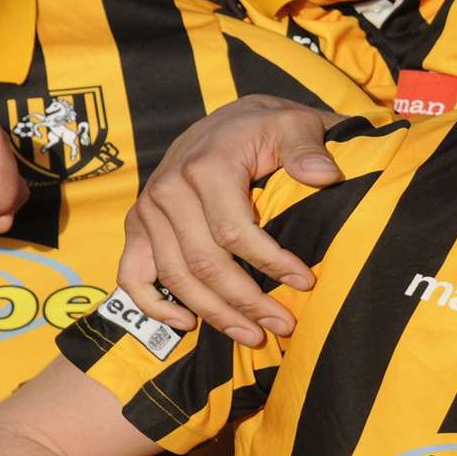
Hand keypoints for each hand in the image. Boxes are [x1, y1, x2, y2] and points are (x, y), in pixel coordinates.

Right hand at [120, 96, 344, 346]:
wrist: (228, 121)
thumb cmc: (267, 128)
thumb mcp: (294, 125)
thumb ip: (307, 149)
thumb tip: (323, 175)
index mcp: (207, 166)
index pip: (235, 231)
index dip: (271, 263)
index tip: (306, 283)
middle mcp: (169, 189)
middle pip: (204, 262)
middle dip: (246, 300)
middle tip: (282, 325)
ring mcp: (148, 209)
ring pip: (175, 276)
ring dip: (213, 313)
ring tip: (252, 334)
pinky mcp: (137, 224)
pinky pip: (132, 274)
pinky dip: (154, 305)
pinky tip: (188, 322)